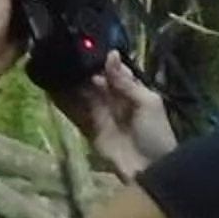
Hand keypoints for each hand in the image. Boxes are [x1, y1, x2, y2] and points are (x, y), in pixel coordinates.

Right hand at [62, 54, 179, 179]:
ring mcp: (105, 115)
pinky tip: (62, 85)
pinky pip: (80, 111)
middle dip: (90, 69)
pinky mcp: (93, 129)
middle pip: (101, 80)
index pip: (118, 71)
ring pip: (89, 93)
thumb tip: (111, 54)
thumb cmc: (156, 133)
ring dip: (79, 81)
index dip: (107, 61)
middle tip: (76, 54)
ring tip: (67, 65)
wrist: (151, 170)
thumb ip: (126, 81)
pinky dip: (71, 100)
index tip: (91, 46)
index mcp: (135, 92)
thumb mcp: (146, 102)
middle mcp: (118, 101)